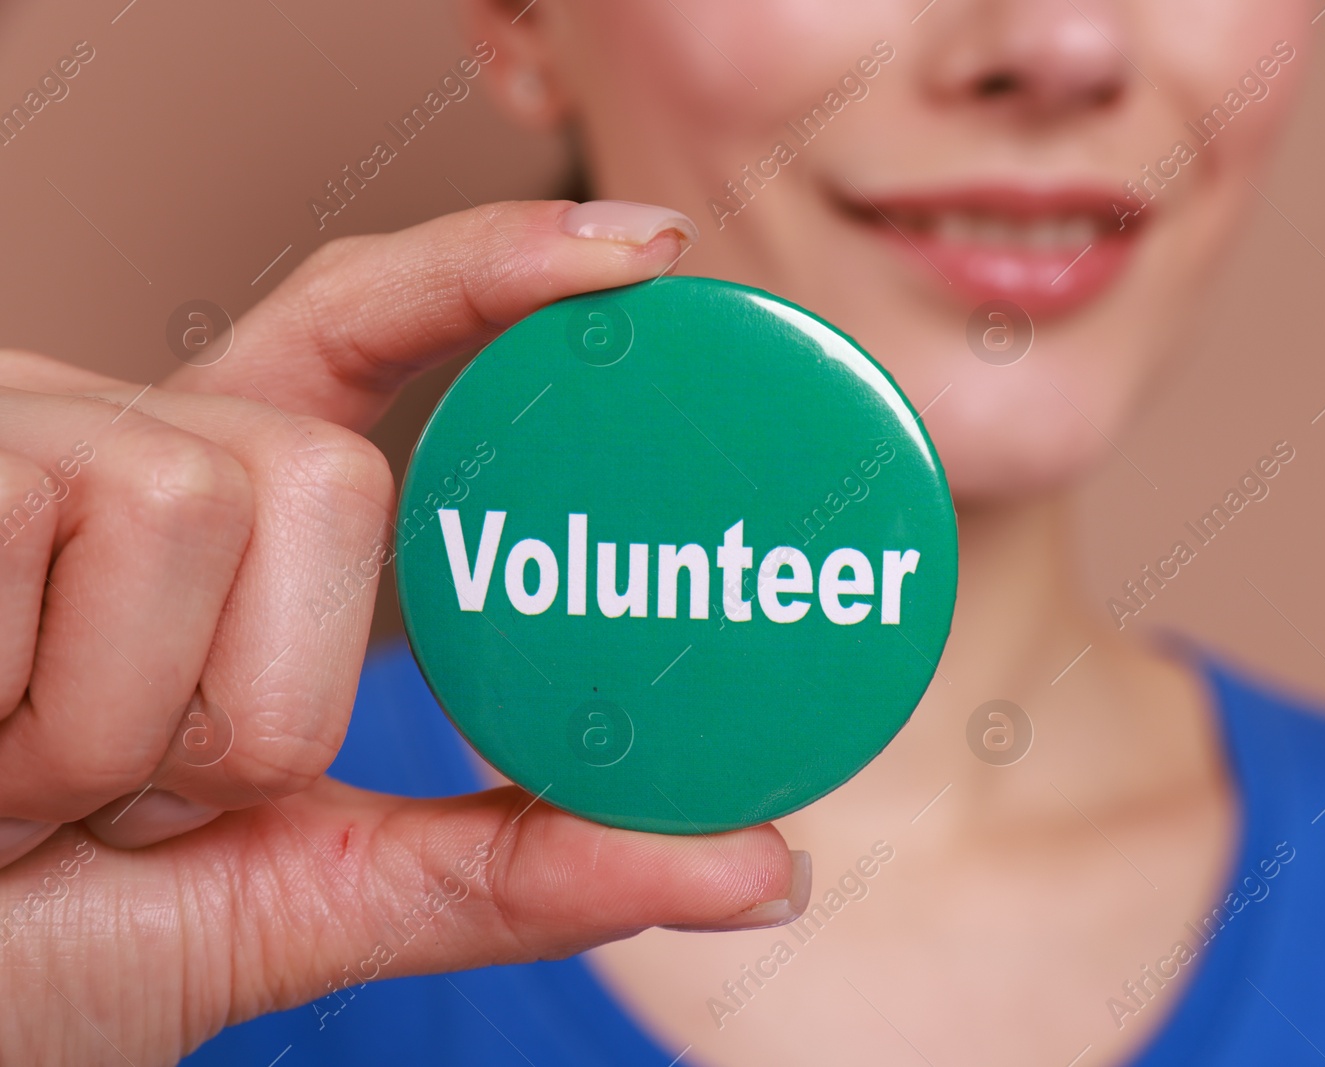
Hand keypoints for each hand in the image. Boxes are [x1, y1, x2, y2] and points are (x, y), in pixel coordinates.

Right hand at [0, 201, 805, 1064]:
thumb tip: (770, 868)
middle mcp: (122, 448)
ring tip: (18, 788)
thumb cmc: (34, 941)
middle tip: (137, 800)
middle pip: (332, 470)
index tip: (653, 255)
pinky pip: (63, 529)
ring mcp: (16, 440)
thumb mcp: (295, 898)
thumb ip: (515, 872)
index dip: (506, 277)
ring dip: (130, 723)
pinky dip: (24, 710)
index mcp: (215, 523)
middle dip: (264, 694)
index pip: (372, 337)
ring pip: (211, 500)